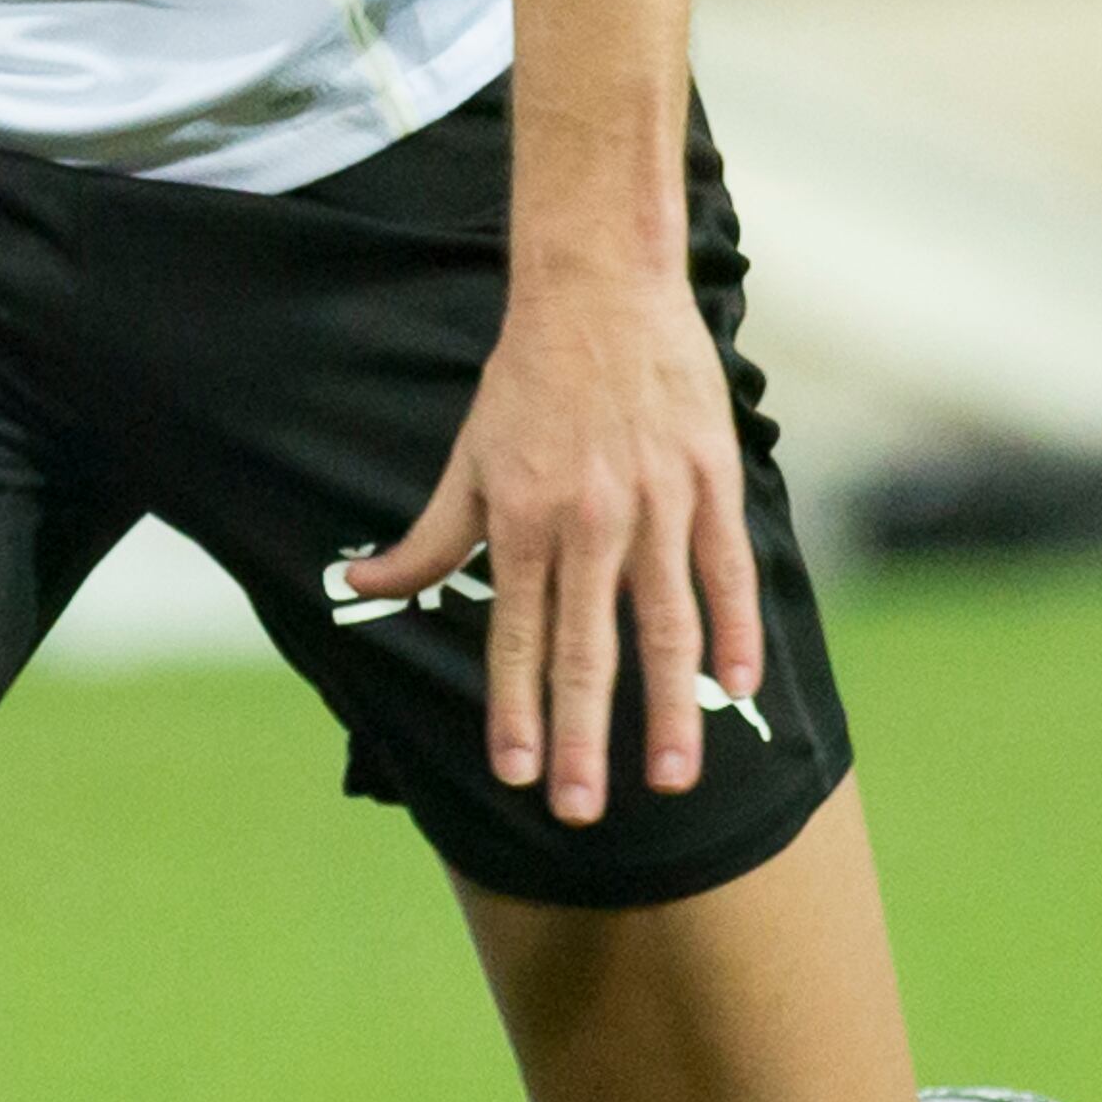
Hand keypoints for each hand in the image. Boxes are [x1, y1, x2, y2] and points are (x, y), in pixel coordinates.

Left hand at [342, 266, 760, 826]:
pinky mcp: (711, 481)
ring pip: (666, 625)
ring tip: (676, 778)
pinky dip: (737, 633)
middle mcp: (588, 521)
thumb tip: (360, 581)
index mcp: (522, 519)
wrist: (598, 291)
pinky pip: (728, 572)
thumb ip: (426, 537)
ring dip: (672, 709)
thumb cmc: (525, 382)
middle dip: (583, 738)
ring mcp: (656, 504)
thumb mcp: (464, 458)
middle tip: (581, 810)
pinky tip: (740, 690)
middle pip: (587, 649)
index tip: (516, 775)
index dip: (515, 709)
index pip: (516, 636)